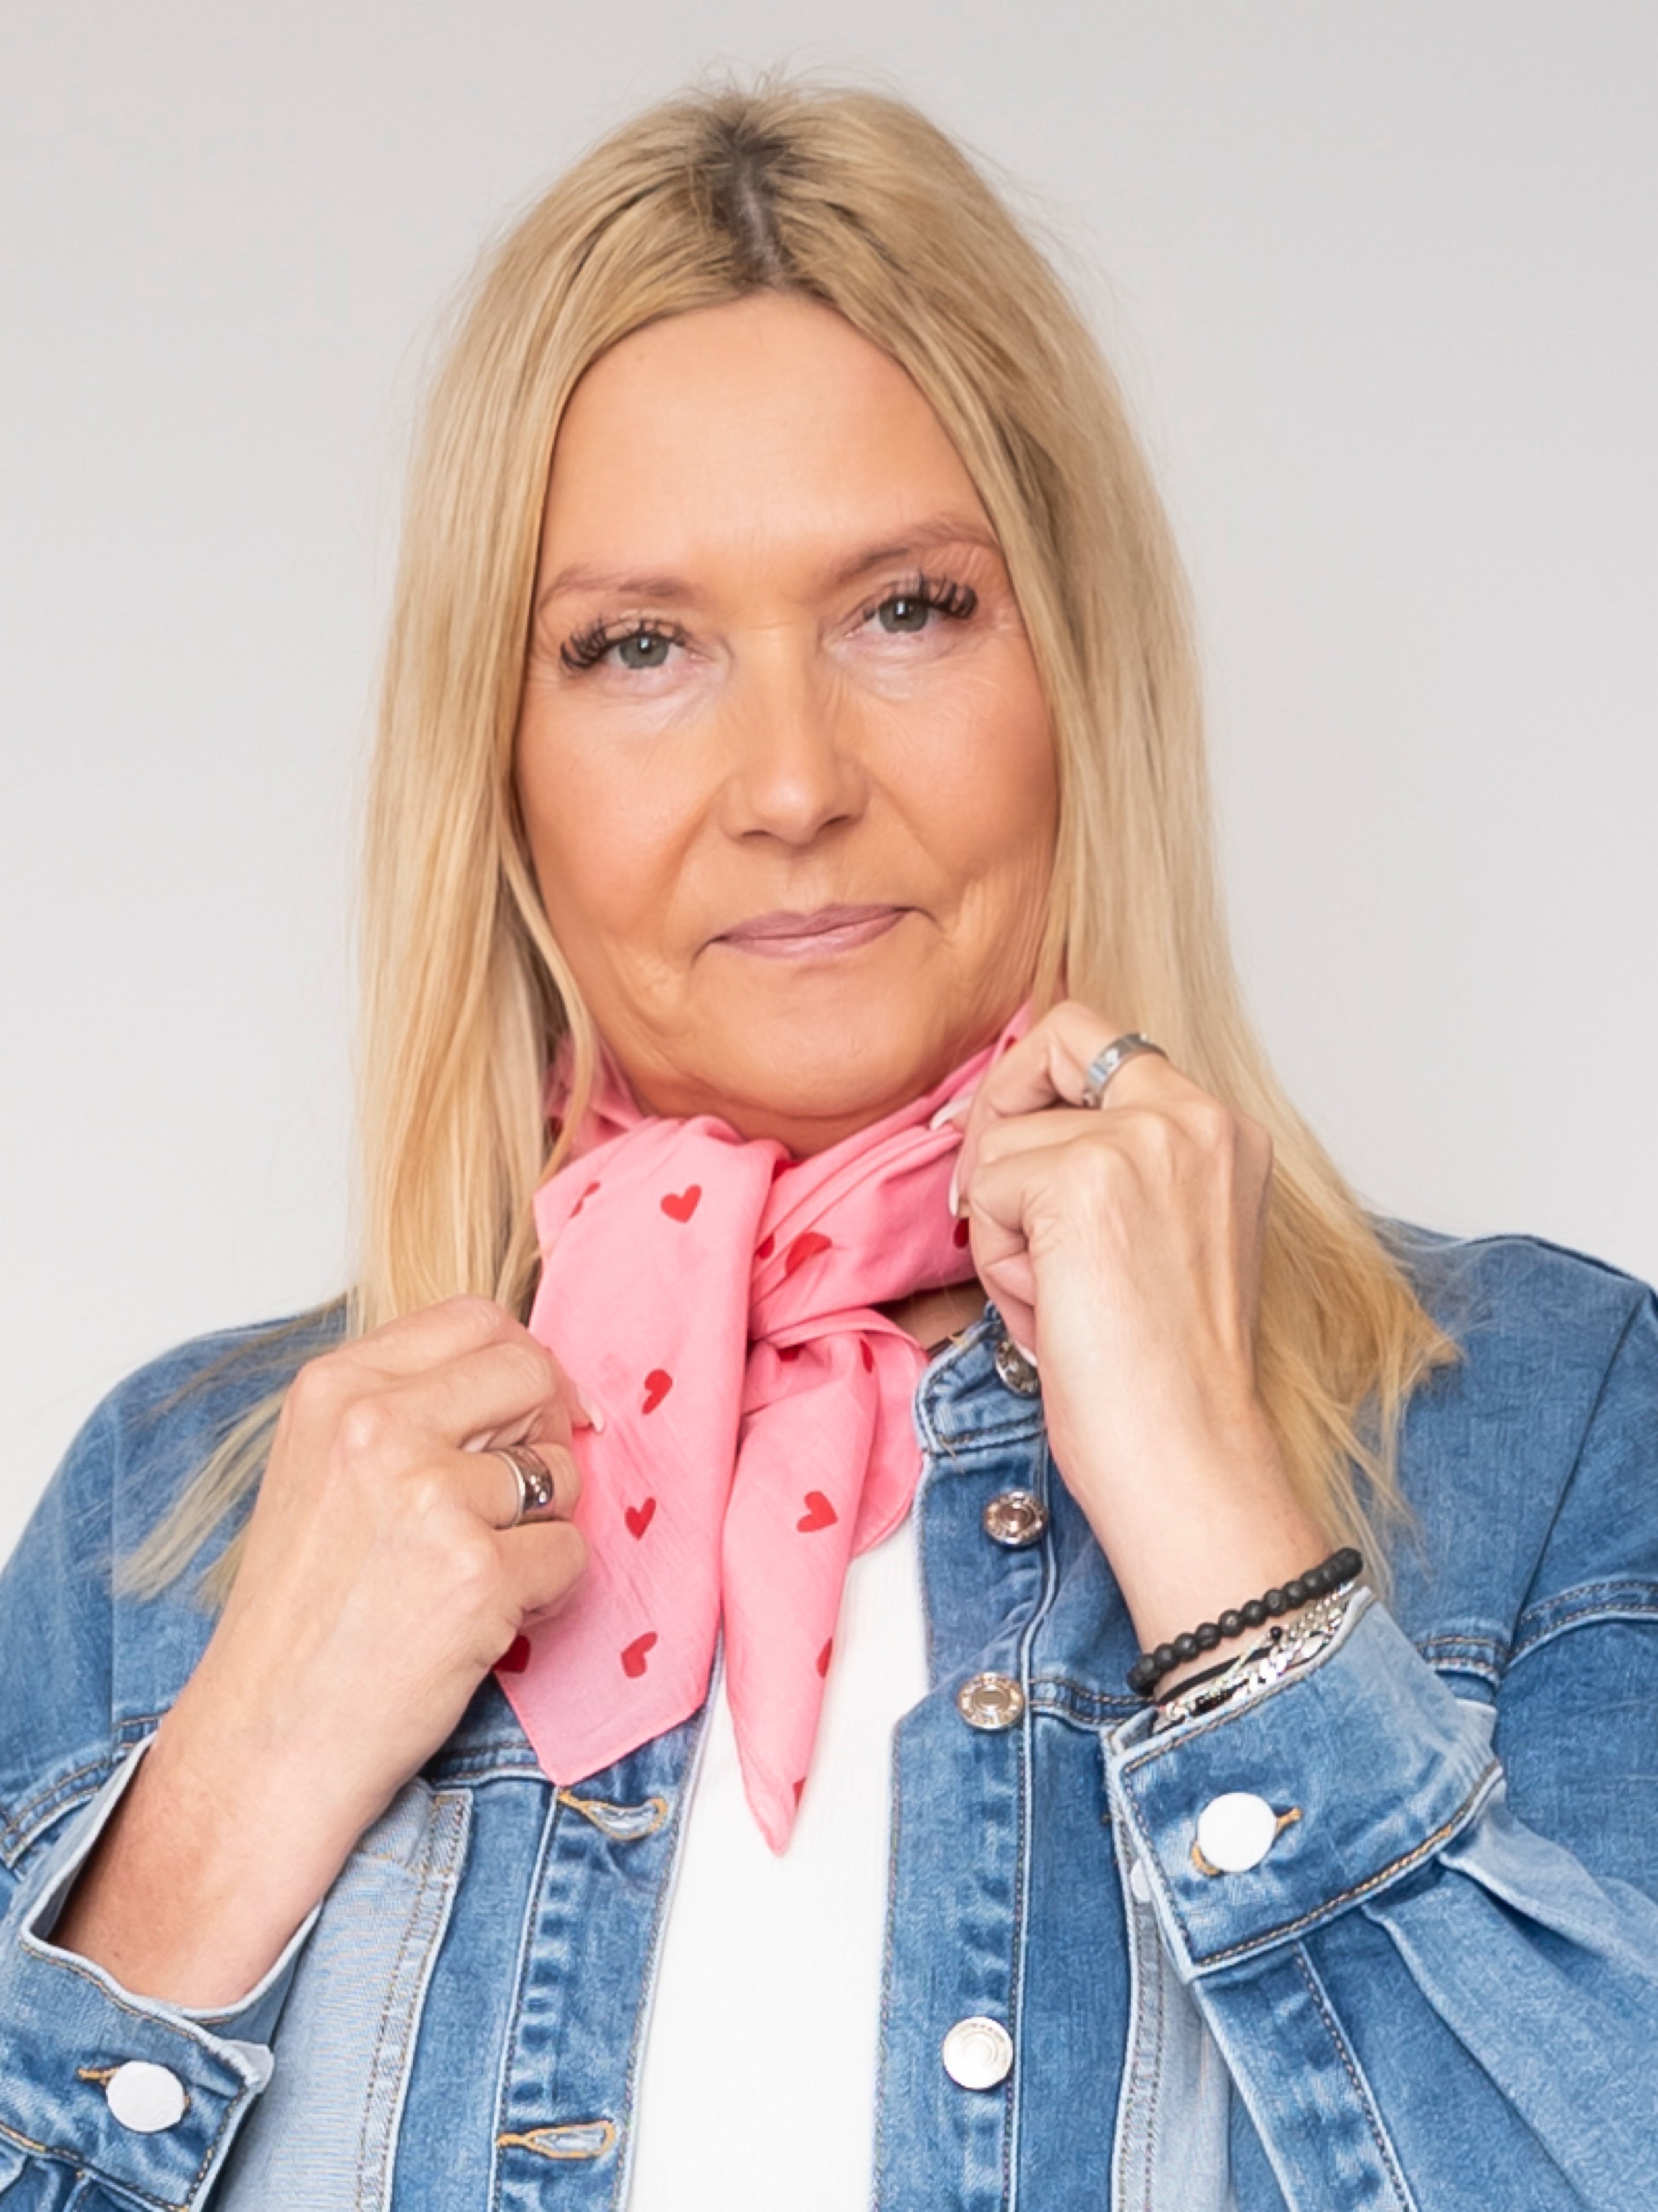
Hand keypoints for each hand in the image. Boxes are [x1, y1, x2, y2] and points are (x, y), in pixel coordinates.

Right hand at [54, 1297, 590, 2005]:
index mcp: (335, 1389)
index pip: (475, 1319)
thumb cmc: (300, 1618)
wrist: (266, 1739)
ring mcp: (431, 1499)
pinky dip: (547, 1593)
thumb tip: (530, 1380)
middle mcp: (379, 1428)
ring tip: (477, 1572)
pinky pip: (570, 1553)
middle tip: (518, 1494)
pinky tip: (485, 1620)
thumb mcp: (322, 1471)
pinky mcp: (479, 1575)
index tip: (528, 1410)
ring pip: (562, 1469)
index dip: (519, 1365)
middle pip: (531, 1372)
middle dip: (548, 1431)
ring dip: (543, 1524)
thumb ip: (407, 1409)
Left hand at [950, 1001, 1327, 1663]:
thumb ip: (1110, 1167)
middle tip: (985, 1205)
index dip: (1033, 1078)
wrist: (1185, 1450)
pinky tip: (1052, 1313)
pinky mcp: (1082, 1178)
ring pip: (1006, 1142)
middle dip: (999, 1116)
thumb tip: (1003, 1127)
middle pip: (1055, 1039)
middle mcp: (1195, 1116)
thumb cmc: (1162, 1374)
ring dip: (1006, 1231)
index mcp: (1223, 1131)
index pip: (1106, 1041)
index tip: (992, 1133)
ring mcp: (1140, 1140)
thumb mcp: (1156, 1237)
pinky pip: (988, 1192)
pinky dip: (1000, 1262)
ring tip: (1060, 1303)